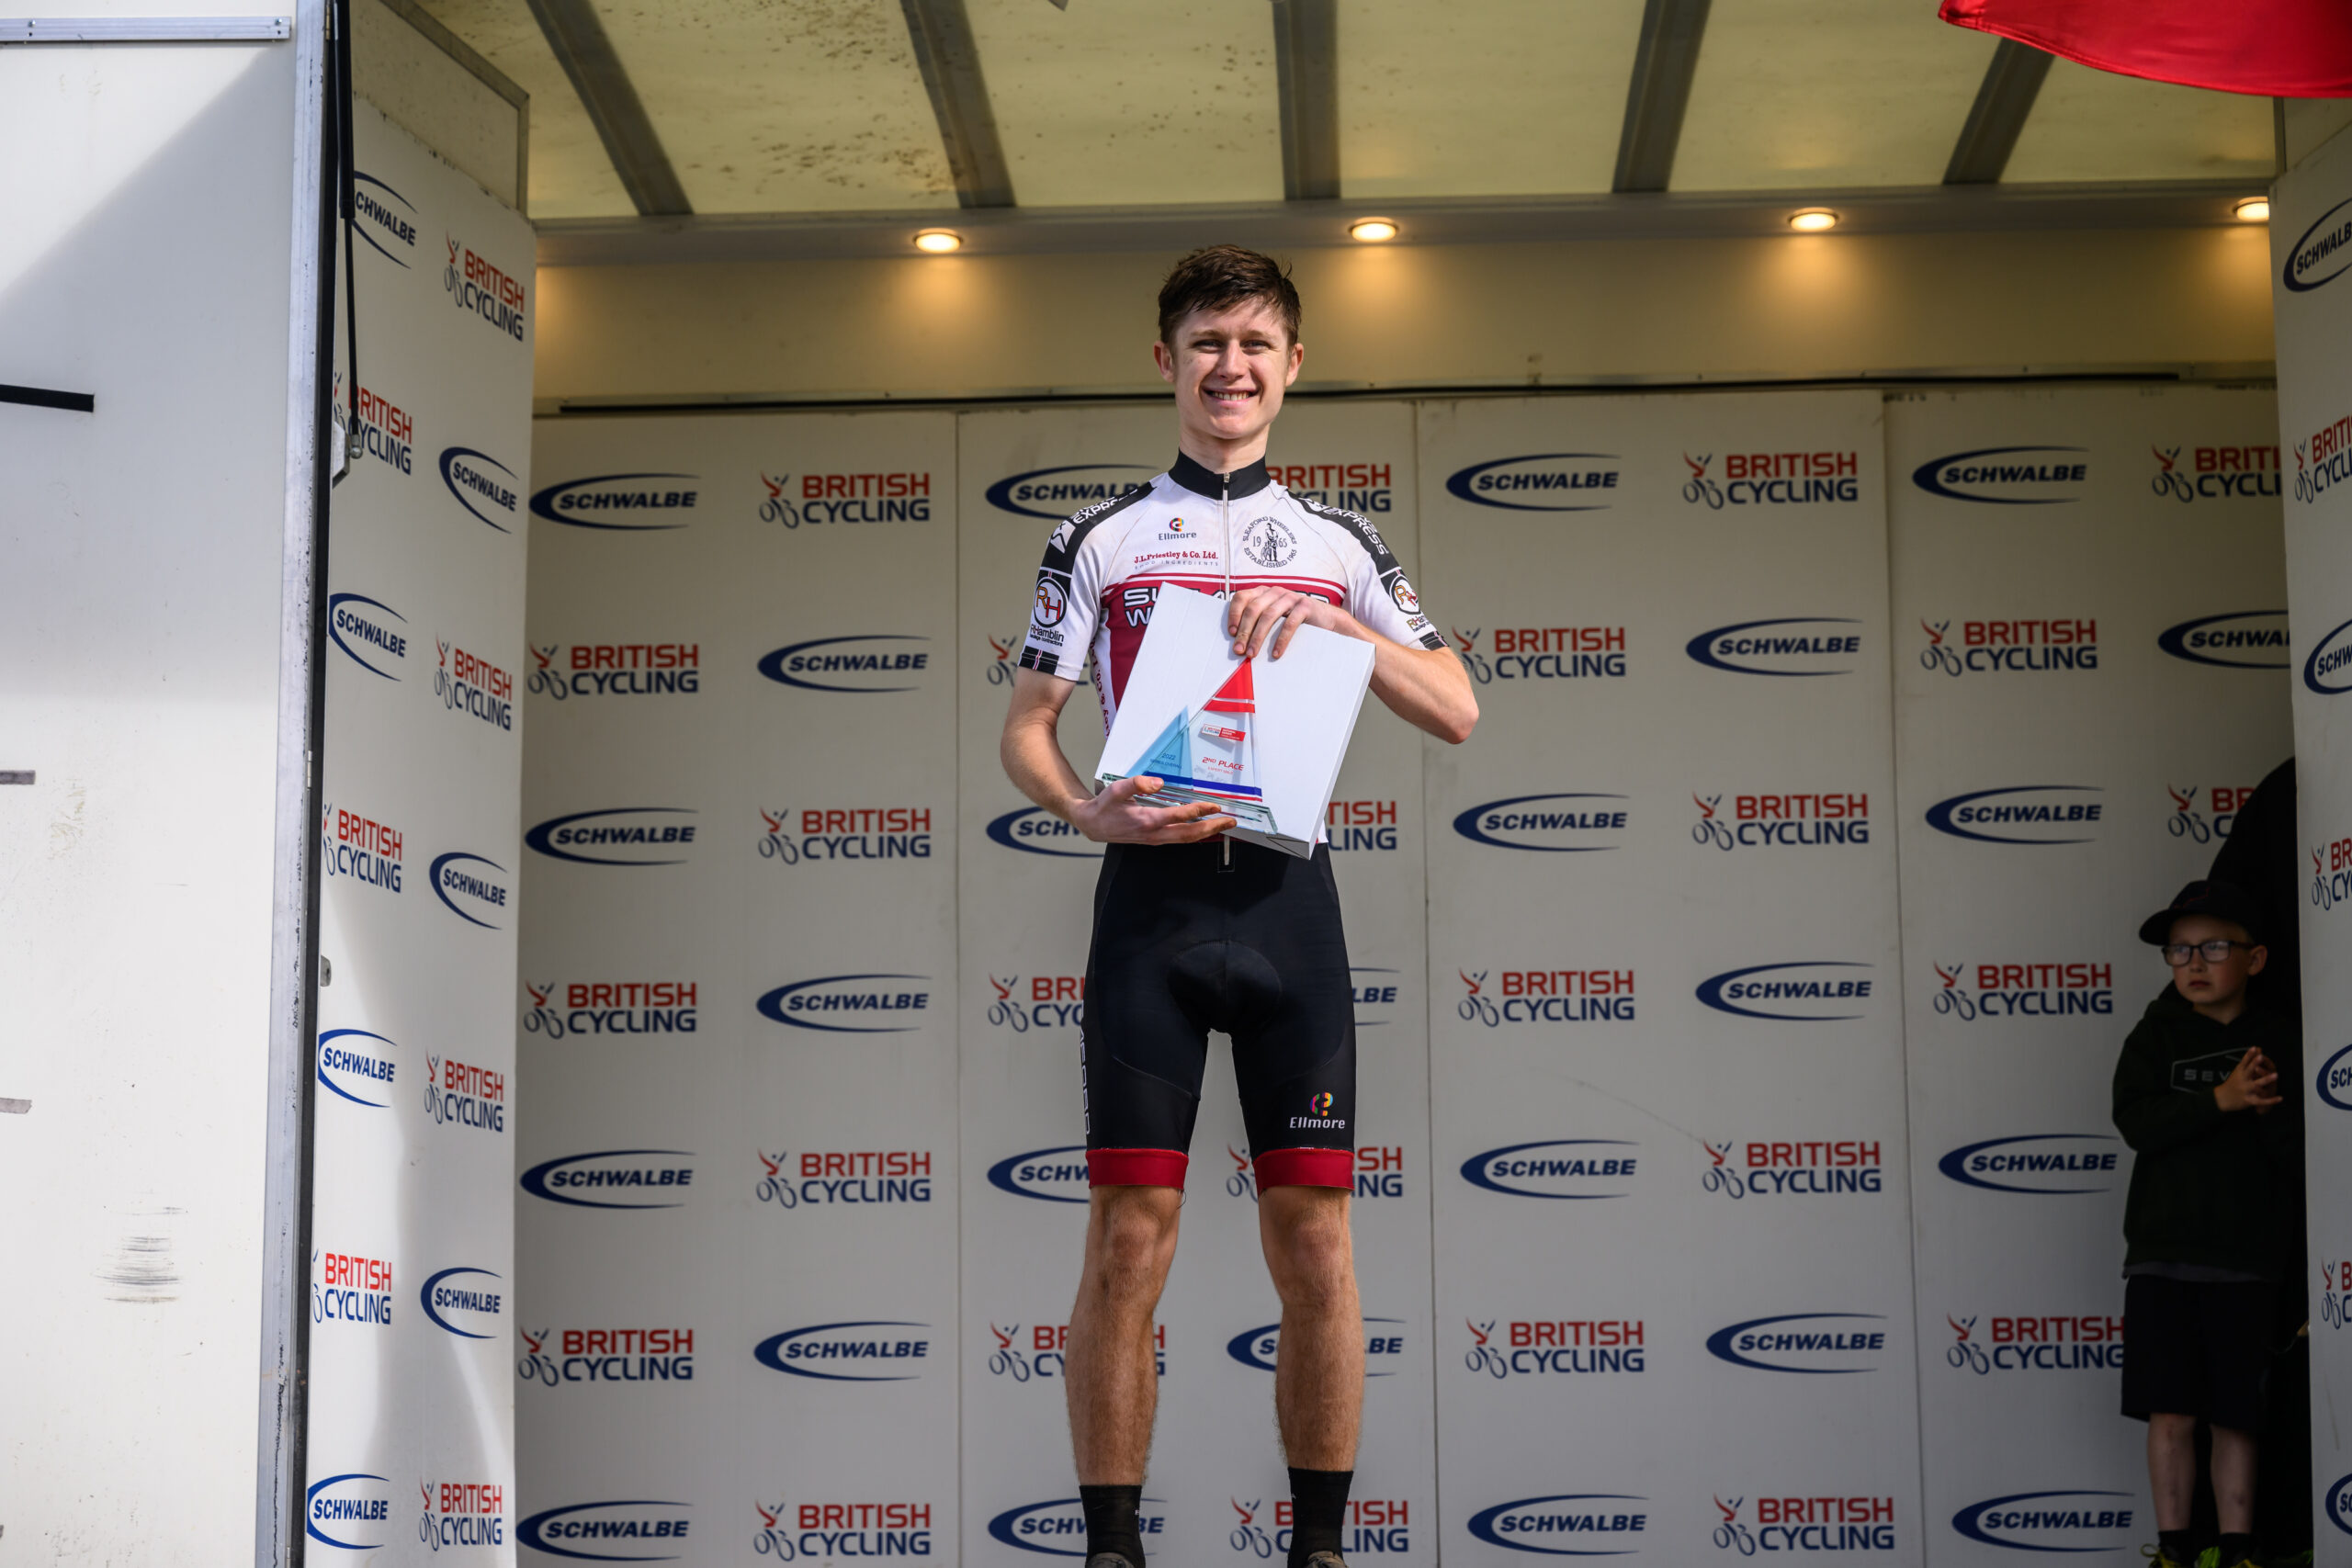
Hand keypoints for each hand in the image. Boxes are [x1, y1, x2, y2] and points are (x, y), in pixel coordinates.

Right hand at [1069, 775, 1235, 844]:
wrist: (1093, 825)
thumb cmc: (1105, 806)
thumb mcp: (1117, 789)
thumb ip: (1138, 783)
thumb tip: (1159, 782)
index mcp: (1147, 820)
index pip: (1180, 816)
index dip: (1200, 810)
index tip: (1214, 805)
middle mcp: (1154, 833)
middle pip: (1190, 833)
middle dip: (1212, 827)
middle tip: (1230, 821)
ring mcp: (1155, 839)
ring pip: (1186, 839)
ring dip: (1207, 833)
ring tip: (1223, 826)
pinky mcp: (1155, 840)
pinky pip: (1180, 840)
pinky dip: (1195, 836)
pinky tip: (1204, 831)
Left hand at [1226, 586, 1354, 660]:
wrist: (1326, 620)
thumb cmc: (1295, 622)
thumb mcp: (1274, 618)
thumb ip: (1258, 622)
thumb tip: (1237, 641)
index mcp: (1264, 593)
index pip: (1242, 597)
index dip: (1234, 614)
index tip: (1231, 633)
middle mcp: (1275, 592)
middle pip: (1253, 609)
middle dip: (1244, 631)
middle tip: (1239, 650)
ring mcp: (1291, 597)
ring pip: (1269, 616)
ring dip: (1258, 637)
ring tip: (1252, 654)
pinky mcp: (1305, 606)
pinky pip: (1289, 623)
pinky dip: (1280, 640)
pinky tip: (1275, 653)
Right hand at [2215, 1046, 2281, 1112]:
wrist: (2222, 1098)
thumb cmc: (2233, 1083)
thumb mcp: (2238, 1071)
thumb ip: (2249, 1061)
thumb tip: (2258, 1048)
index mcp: (2239, 1072)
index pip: (2244, 1062)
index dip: (2249, 1055)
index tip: (2254, 1048)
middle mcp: (2242, 1080)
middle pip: (2249, 1071)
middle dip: (2254, 1064)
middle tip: (2261, 1057)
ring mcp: (2245, 1090)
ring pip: (2257, 1084)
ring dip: (2266, 1079)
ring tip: (2275, 1075)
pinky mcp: (2249, 1100)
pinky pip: (2261, 1101)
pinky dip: (2271, 1100)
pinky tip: (2280, 1098)